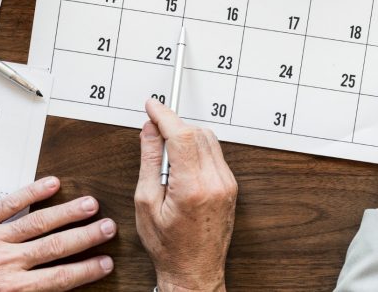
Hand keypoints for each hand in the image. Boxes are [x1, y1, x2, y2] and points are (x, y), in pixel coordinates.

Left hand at [0, 176, 115, 290]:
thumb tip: (44, 290)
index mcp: (8, 289)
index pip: (58, 279)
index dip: (85, 270)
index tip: (104, 262)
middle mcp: (4, 264)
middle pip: (55, 247)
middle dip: (86, 237)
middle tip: (108, 228)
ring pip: (38, 223)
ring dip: (67, 214)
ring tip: (90, 205)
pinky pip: (8, 204)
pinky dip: (31, 193)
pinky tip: (51, 185)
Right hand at [134, 98, 236, 291]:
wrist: (194, 271)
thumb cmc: (168, 245)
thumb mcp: (146, 202)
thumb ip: (149, 161)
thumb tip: (150, 131)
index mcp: (193, 187)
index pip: (181, 134)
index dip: (164, 115)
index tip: (152, 105)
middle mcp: (216, 182)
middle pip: (197, 132)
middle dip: (174, 127)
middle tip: (153, 135)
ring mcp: (227, 184)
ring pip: (208, 139)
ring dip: (186, 137)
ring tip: (166, 160)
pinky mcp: (231, 186)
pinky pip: (215, 154)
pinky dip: (197, 150)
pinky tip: (182, 167)